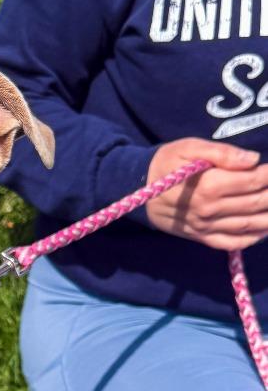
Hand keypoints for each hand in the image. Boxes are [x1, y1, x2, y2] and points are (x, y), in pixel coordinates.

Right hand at [145, 138, 267, 249]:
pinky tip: (266, 229)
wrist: (136, 190)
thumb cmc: (165, 163)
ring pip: (250, 225)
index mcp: (209, 186)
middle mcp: (210, 210)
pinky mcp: (201, 237)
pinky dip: (253, 239)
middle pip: (257, 202)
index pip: (255, 180)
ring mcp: (206, 226)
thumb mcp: (189, 147)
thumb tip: (253, 160)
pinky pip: (232, 243)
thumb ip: (222, 153)